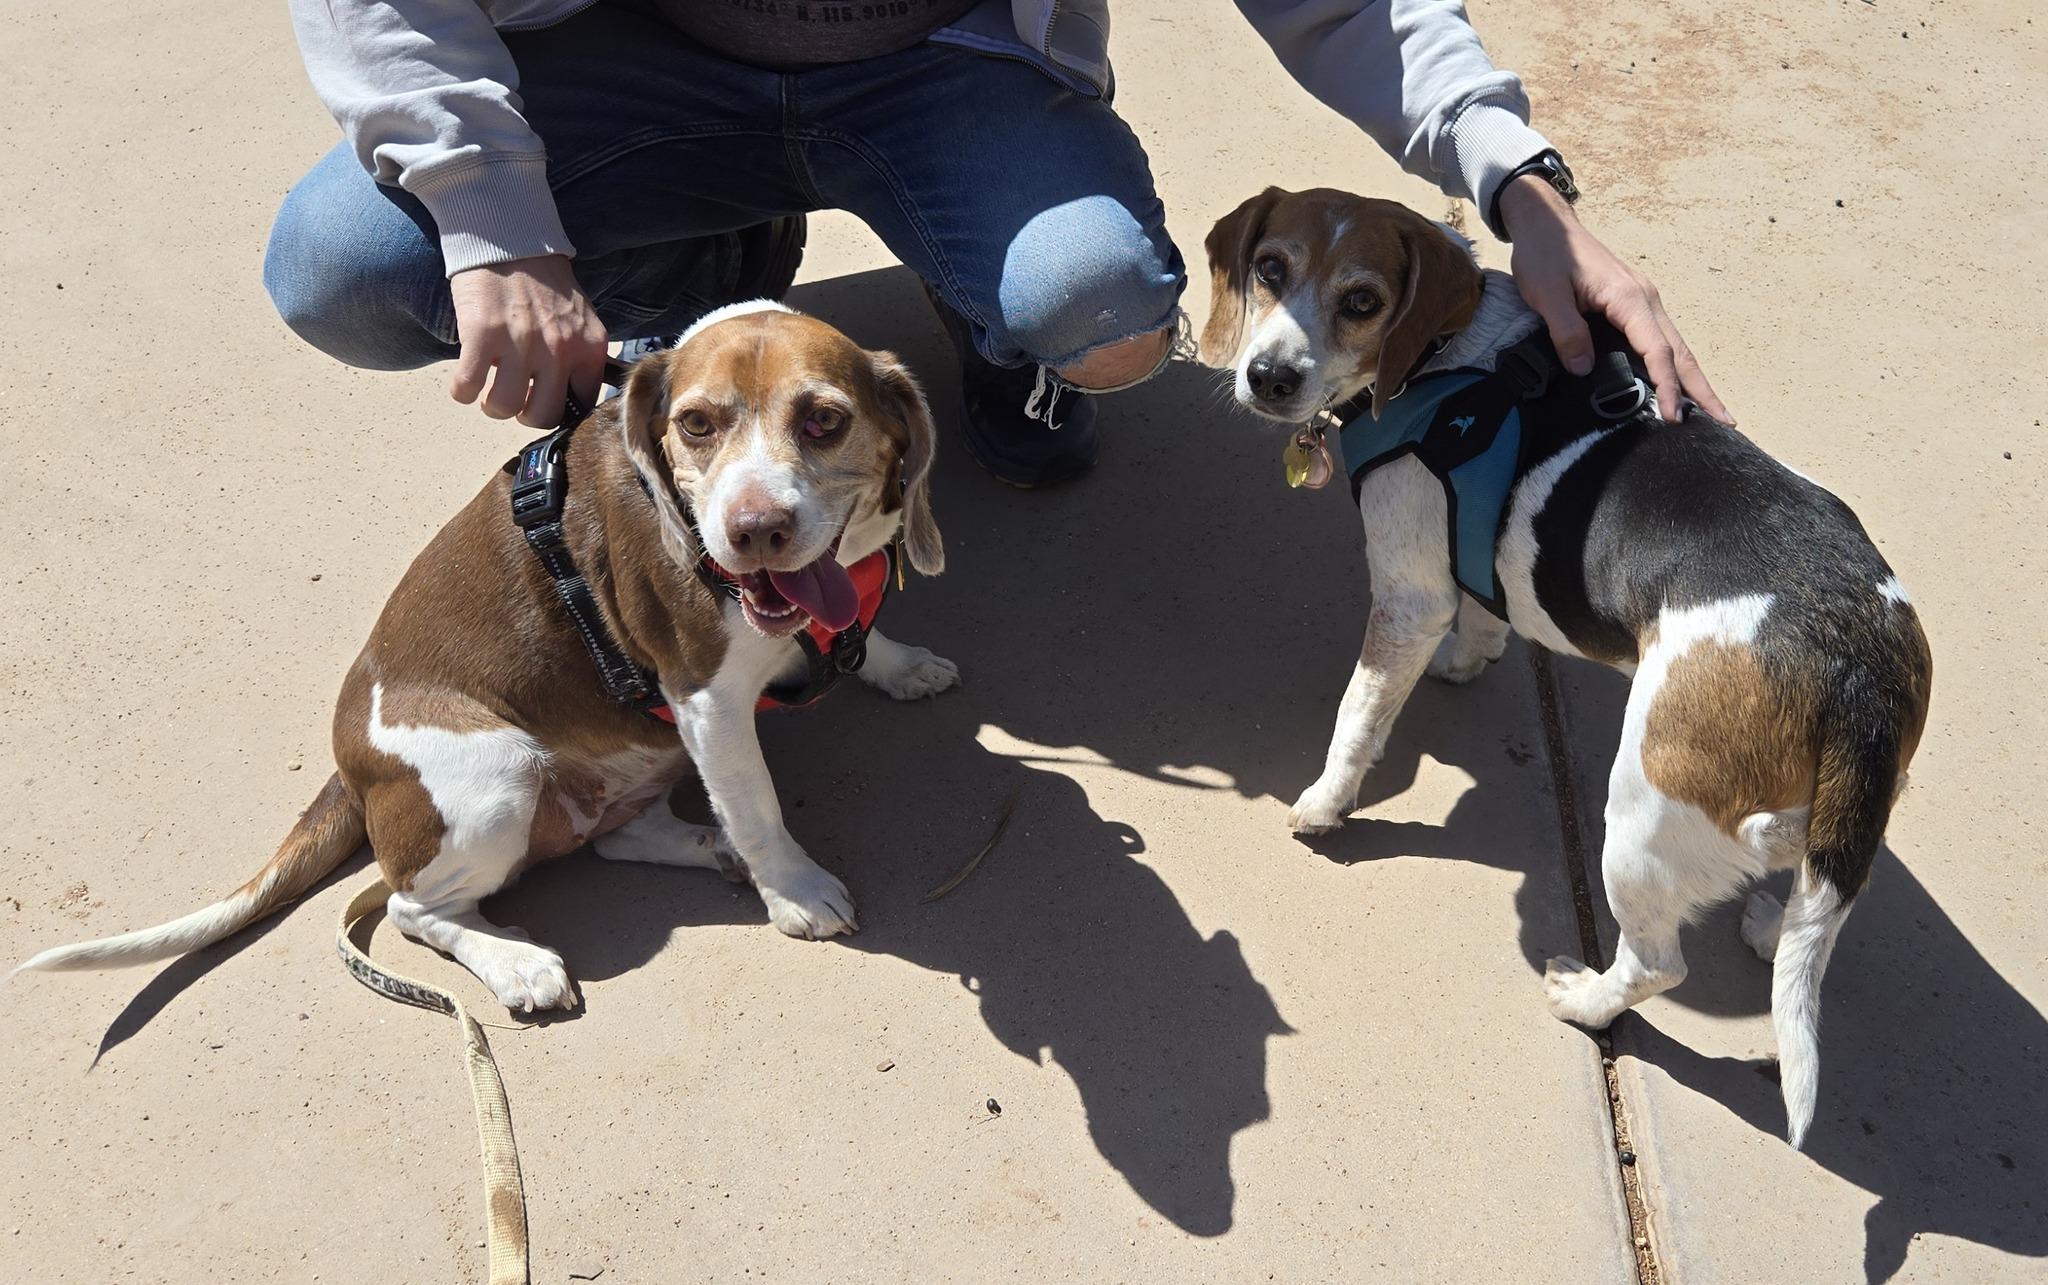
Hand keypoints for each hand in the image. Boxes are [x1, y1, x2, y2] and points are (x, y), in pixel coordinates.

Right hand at [448, 254, 608, 428]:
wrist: (509, 239)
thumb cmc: (543, 282)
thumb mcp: (579, 318)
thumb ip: (580, 354)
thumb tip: (569, 396)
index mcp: (589, 347)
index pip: (582, 404)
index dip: (559, 408)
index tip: (543, 400)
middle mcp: (559, 350)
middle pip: (542, 416)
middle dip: (524, 414)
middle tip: (514, 396)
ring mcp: (520, 345)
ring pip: (504, 408)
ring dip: (491, 405)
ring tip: (488, 386)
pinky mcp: (482, 337)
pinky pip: (467, 388)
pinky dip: (461, 391)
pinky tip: (465, 379)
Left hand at [1499, 176, 1729, 423]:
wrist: (1547, 223)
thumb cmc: (1545, 255)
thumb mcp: (1546, 294)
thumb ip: (1567, 332)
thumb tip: (1585, 369)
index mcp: (1629, 298)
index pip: (1657, 351)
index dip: (1667, 386)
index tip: (1673, 417)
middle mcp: (1645, 298)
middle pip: (1680, 350)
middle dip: (1702, 388)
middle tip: (1726, 421)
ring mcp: (1643, 299)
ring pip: (1674, 345)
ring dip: (1693, 378)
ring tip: (1710, 410)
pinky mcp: (1633, 302)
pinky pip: (1660, 338)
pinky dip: (1674, 363)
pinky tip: (1676, 383)